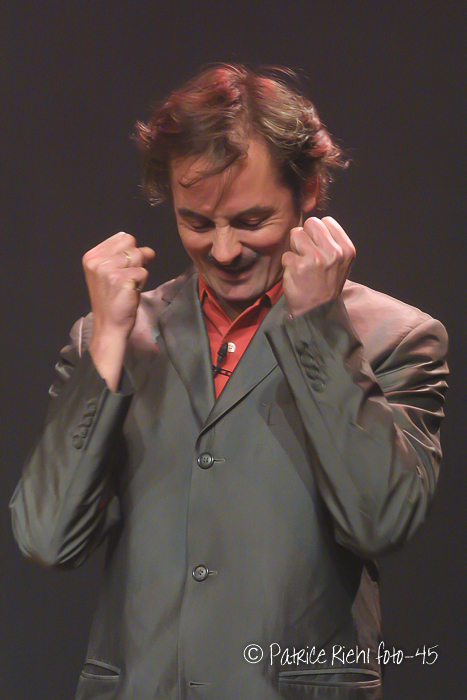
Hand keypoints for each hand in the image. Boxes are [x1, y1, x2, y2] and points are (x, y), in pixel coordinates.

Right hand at [82, 232, 154, 389]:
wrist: (109, 326)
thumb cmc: (111, 300)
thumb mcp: (107, 273)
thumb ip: (120, 256)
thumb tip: (146, 249)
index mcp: (91, 256)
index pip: (123, 237)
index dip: (131, 251)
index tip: (126, 267)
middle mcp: (97, 261)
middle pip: (131, 245)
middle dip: (137, 260)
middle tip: (128, 278)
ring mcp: (108, 270)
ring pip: (139, 256)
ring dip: (140, 272)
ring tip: (129, 286)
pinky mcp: (121, 279)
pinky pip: (144, 272)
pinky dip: (142, 282)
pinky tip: (131, 293)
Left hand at [282, 217, 354, 316]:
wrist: (317, 312)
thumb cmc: (326, 284)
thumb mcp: (340, 262)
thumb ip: (331, 241)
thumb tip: (314, 221)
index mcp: (346, 249)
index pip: (326, 221)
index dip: (318, 233)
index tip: (318, 247)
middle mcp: (333, 252)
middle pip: (310, 223)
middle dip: (305, 236)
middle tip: (307, 254)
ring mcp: (316, 258)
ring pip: (296, 234)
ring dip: (295, 249)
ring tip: (302, 264)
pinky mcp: (298, 266)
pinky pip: (286, 254)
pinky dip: (288, 264)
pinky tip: (296, 275)